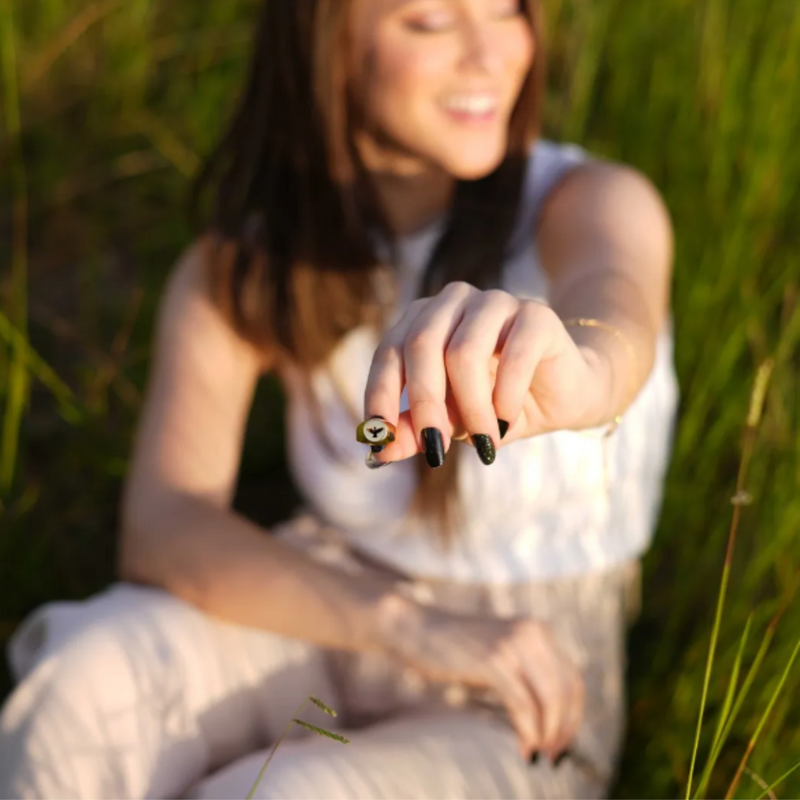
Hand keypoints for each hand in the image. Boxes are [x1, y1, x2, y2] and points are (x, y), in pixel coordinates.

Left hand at [362, 281, 608, 466]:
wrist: (563, 395)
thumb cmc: (496, 405)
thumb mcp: (450, 422)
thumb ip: (414, 430)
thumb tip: (379, 450)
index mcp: (423, 320)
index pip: (389, 352)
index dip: (380, 395)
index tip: (378, 438)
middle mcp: (454, 301)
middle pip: (422, 345)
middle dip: (425, 405)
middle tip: (436, 450)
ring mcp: (495, 302)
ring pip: (465, 352)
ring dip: (471, 408)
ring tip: (483, 444)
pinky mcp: (536, 314)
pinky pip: (513, 354)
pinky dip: (505, 397)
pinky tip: (506, 422)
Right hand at [376, 594, 584, 760]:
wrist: (419, 629)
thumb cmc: (457, 650)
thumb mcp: (501, 657)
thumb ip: (527, 675)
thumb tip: (553, 722)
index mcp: (537, 630)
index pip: (573, 680)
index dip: (573, 717)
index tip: (562, 743)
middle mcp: (531, 633)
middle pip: (565, 691)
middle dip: (564, 729)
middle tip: (552, 756)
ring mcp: (512, 644)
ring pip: (549, 699)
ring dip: (548, 734)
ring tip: (537, 754)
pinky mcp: (493, 660)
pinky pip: (523, 704)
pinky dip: (528, 731)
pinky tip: (523, 747)